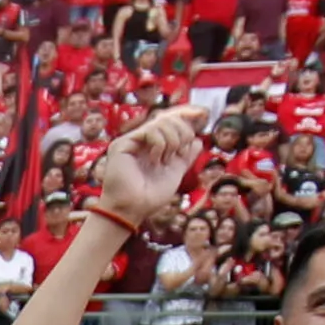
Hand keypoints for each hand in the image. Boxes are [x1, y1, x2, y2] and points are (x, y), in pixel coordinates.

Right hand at [90, 109, 199, 232]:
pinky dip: (160, 144)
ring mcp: (131, 142)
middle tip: (180, 153)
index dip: (186, 115)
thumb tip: (198, 140)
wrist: (134, 209)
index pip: (170, 121)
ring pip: (161, 122)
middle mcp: (140, 141)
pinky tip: (155, 160)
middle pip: (169, 118)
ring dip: (172, 140)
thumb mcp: (175, 172)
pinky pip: (150, 130)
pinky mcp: (122, 144)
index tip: (202, 114)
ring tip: (165, 160)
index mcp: (152, 146)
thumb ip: (186, 156)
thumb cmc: (150, 197)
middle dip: (182, 133)